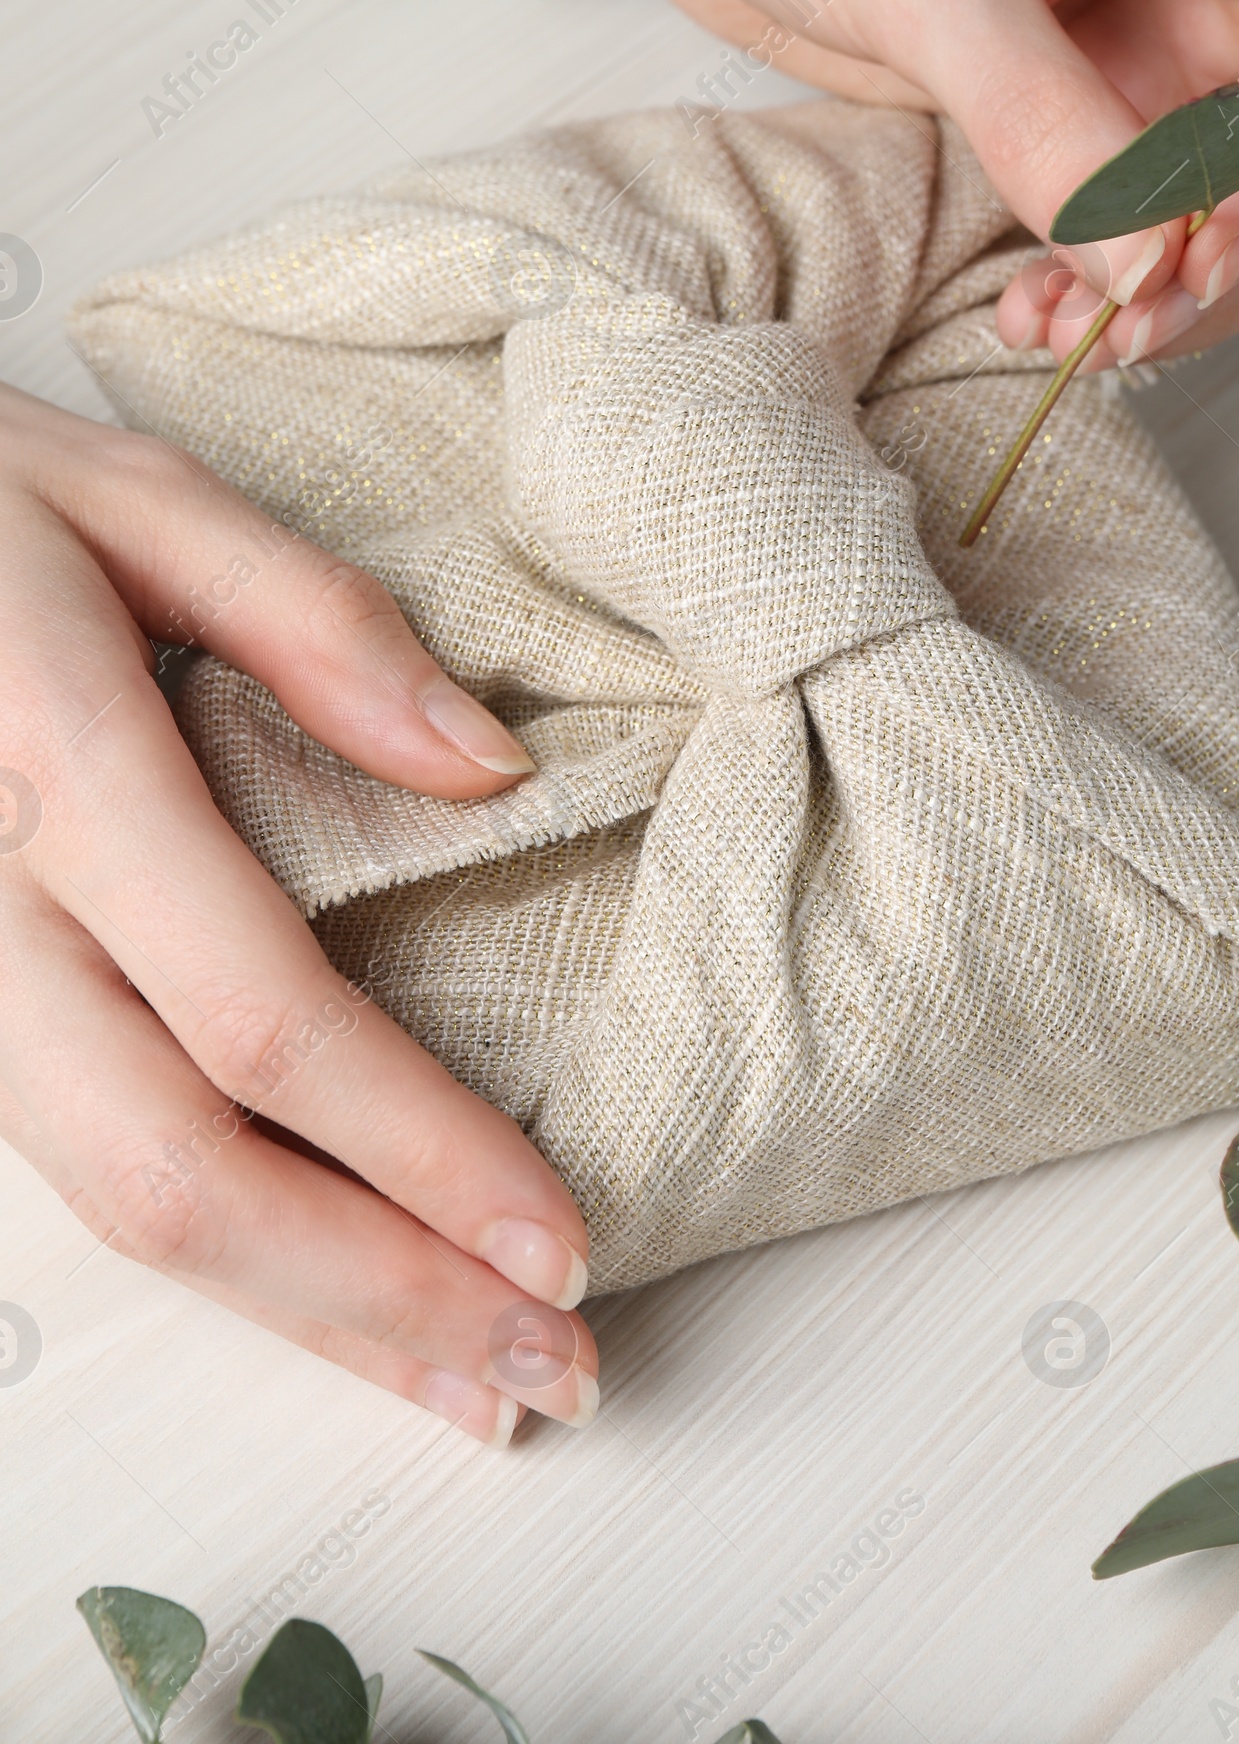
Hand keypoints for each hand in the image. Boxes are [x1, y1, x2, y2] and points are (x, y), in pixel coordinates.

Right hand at [0, 385, 595, 1441]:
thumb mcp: (131, 494)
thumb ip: (313, 624)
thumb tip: (486, 766)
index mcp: (49, 766)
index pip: (257, 1015)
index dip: (415, 1148)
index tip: (556, 1236)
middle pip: (176, 1170)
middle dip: (372, 1296)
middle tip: (545, 1371)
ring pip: (112, 1201)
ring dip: (303, 1311)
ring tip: (461, 1375)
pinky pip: (73, 1164)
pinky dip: (219, 1252)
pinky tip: (328, 1287)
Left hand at [512, 0, 1238, 370]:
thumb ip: (1047, 127)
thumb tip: (1150, 268)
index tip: (1203, 249)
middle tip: (1134, 323)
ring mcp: (1179, 12)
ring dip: (1188, 284)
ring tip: (1064, 332)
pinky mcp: (1112, 86)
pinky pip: (1171, 217)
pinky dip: (1128, 281)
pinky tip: (1039, 312)